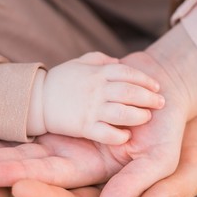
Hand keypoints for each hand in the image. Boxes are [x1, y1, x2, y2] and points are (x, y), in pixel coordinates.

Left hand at [0, 105, 196, 196]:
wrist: (177, 98)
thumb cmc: (192, 137)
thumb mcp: (191, 166)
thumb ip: (165, 192)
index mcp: (113, 190)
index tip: (18, 186)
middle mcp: (86, 176)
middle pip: (36, 188)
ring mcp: (72, 152)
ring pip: (25, 163)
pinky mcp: (65, 129)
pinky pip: (30, 136)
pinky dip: (2, 139)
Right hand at [28, 52, 164, 144]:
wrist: (35, 99)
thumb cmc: (60, 80)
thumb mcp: (79, 63)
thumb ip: (100, 60)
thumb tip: (118, 61)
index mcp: (96, 73)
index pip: (127, 73)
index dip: (145, 79)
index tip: (156, 86)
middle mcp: (96, 90)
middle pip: (130, 92)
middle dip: (149, 97)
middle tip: (161, 102)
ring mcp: (90, 109)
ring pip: (122, 113)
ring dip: (139, 115)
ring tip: (147, 117)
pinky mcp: (82, 127)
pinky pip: (105, 133)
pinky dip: (118, 135)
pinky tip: (127, 136)